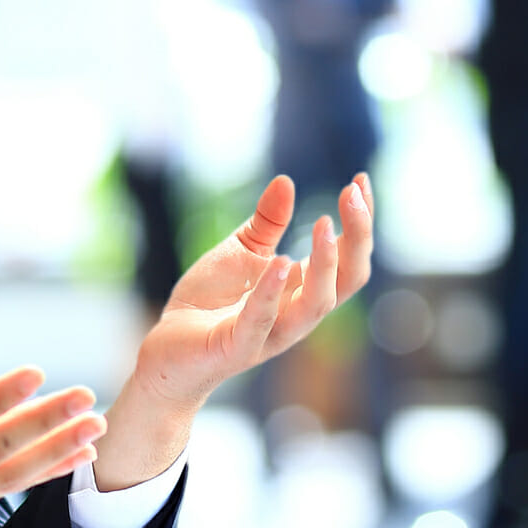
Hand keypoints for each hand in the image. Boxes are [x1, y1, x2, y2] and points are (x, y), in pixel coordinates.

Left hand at [91, 174, 373, 490]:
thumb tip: (286, 180)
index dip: (361, 222)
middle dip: (358, 237)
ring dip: (325, 264)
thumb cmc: (208, 303)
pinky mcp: (237, 348)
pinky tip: (281, 262)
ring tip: (324, 224)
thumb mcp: (239, 252)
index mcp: (301, 290)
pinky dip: (272, 292)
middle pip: (348, 280)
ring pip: (316, 305)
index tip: (360, 180)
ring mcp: (271, 334)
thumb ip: (266, 223)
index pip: (348, 258)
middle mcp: (296, 313)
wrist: (166, 348)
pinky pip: (261, 322)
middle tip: (352, 193)